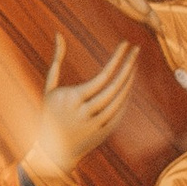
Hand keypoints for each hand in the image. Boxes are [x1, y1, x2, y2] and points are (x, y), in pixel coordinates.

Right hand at [23, 33, 133, 185]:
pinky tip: (128, 85)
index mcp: (70, 99)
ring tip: (133, 65)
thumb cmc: (50, 114)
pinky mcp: (101, 134)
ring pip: (119, 100)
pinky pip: (119, 113)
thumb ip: (56, 61)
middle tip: (136, 50)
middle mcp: (83, 112)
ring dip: (129, 81)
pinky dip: (125, 98)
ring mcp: (94, 125)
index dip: (116, 59)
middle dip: (128, 66)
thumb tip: (59, 34)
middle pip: (114, 88)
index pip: (102, 77)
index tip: (125, 44)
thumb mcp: (49, 88)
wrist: (51, 151)